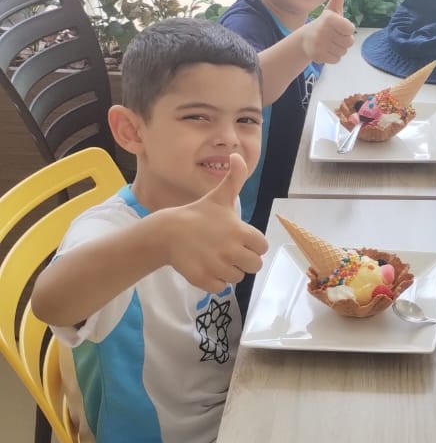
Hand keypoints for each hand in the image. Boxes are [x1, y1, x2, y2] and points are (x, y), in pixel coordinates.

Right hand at [162, 154, 268, 292]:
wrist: (167, 231)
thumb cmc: (198, 214)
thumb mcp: (219, 196)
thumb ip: (234, 178)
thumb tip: (237, 155)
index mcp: (240, 232)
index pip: (262, 246)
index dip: (253, 244)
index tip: (240, 239)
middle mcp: (231, 250)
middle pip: (254, 265)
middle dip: (244, 260)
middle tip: (229, 251)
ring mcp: (217, 266)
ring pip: (237, 277)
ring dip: (230, 270)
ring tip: (216, 258)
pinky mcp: (203, 279)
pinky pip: (220, 287)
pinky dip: (215, 281)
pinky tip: (207, 268)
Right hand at [300, 0, 355, 64]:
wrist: (306, 40)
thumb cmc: (325, 24)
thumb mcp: (332, 10)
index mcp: (329, 19)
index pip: (350, 29)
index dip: (347, 29)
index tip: (339, 26)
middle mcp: (323, 31)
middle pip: (349, 42)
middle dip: (344, 40)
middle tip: (334, 36)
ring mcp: (319, 44)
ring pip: (343, 51)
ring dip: (339, 48)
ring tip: (329, 42)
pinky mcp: (318, 56)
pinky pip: (337, 59)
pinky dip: (334, 56)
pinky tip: (326, 50)